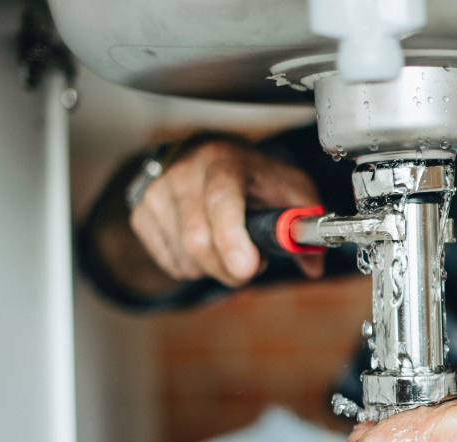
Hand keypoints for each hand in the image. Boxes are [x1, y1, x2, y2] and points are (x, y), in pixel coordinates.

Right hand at [130, 140, 323, 286]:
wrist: (210, 158)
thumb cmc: (254, 176)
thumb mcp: (290, 188)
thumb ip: (306, 222)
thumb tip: (314, 264)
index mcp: (224, 159)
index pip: (221, 199)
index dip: (232, 238)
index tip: (247, 268)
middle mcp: (184, 171)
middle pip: (198, 238)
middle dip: (229, 268)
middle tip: (250, 265)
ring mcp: (158, 192)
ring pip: (185, 257)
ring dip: (214, 269)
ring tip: (229, 248)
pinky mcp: (143, 213)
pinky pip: (170, 262)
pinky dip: (194, 268)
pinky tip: (206, 248)